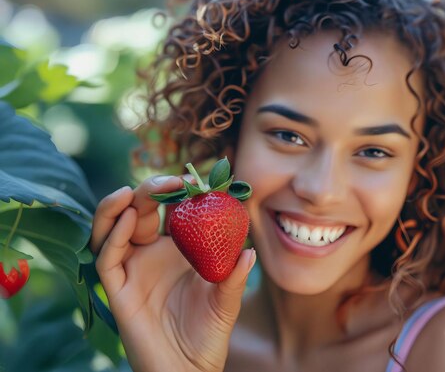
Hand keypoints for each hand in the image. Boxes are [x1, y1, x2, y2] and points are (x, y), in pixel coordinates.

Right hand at [91, 176, 255, 371]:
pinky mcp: (117, 289)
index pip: (172, 209)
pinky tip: (129, 218)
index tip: (194, 178)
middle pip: (140, 210)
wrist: (189, 369)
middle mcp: (151, 254)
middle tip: (169, 180)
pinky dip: (114, 235)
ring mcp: (132, 270)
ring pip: (113, 228)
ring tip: (131, 191)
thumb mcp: (226, 301)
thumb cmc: (209, 333)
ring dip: (118, 205)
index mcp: (178, 249)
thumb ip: (235, 277)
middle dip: (149, 190)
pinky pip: (108, 257)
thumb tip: (250, 252)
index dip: (178, 190)